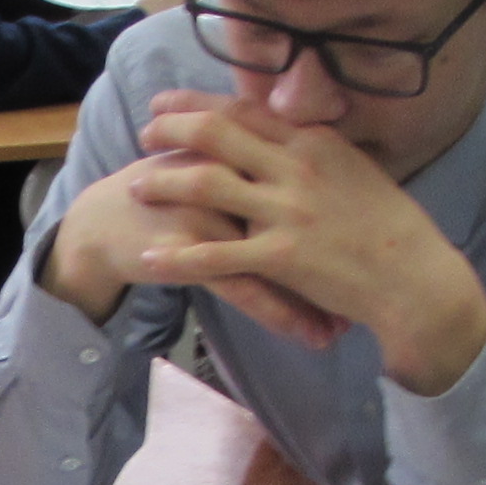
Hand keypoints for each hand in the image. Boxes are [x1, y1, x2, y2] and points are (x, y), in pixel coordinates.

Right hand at [44, 130, 350, 345]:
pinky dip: (281, 314)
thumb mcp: (219, 166)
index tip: (381, 248)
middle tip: (376, 291)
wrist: (104, 219)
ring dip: (317, 297)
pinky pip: (243, 287)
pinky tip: (311, 337)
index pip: (309, 182)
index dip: (348, 215)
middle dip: (342, 259)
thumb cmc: (169, 193)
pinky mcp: (186, 249)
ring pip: (277, 258)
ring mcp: (208, 211)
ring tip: (346, 328)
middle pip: (302, 218)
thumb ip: (264, 166)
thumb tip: (325, 180)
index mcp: (244, 148)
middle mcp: (230, 174)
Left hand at [129, 90, 485, 392]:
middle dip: (170, 129)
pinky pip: (215, 254)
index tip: (167, 102)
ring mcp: (287, 211)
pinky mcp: (280, 256)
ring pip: (206, 184)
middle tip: (144, 133)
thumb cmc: (394, 229)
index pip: (245, 110)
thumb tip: (291, 135)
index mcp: (315, 143)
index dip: (198, 103)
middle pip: (216, 133)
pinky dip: (177, 256)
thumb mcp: (359, 171)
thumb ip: (318, 152)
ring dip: (163, 183)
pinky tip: (150, 258)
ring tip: (134, 186)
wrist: (417, 279)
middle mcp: (297, 167)